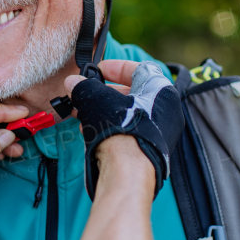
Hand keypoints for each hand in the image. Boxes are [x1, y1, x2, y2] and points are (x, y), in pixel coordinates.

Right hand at [64, 60, 183, 198]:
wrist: (128, 172)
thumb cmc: (120, 130)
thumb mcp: (95, 99)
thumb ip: (83, 87)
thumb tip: (73, 82)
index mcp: (161, 92)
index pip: (140, 69)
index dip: (116, 67)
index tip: (98, 70)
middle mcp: (166, 112)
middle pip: (133, 93)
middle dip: (104, 92)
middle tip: (86, 92)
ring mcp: (160, 134)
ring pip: (129, 114)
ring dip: (103, 111)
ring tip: (82, 112)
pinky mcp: (149, 151)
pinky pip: (129, 131)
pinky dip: (110, 127)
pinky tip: (91, 130)